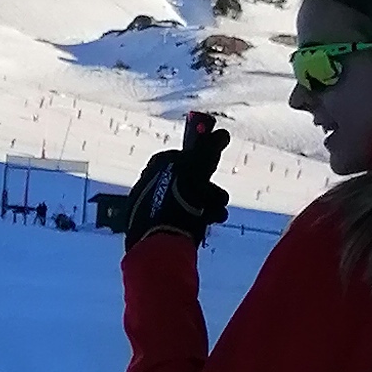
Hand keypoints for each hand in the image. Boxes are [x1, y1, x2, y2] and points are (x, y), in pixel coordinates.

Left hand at [120, 112, 228, 245]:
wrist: (161, 238)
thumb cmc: (180, 198)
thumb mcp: (199, 166)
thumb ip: (210, 148)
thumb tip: (222, 133)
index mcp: (156, 166)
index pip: (182, 156)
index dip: (202, 161)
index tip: (214, 169)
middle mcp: (150, 184)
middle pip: (188, 182)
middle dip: (209, 189)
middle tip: (219, 199)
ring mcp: (150, 208)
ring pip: (186, 203)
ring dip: (207, 207)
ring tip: (216, 215)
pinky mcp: (153, 230)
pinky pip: (179, 221)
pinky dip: (194, 222)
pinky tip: (202, 226)